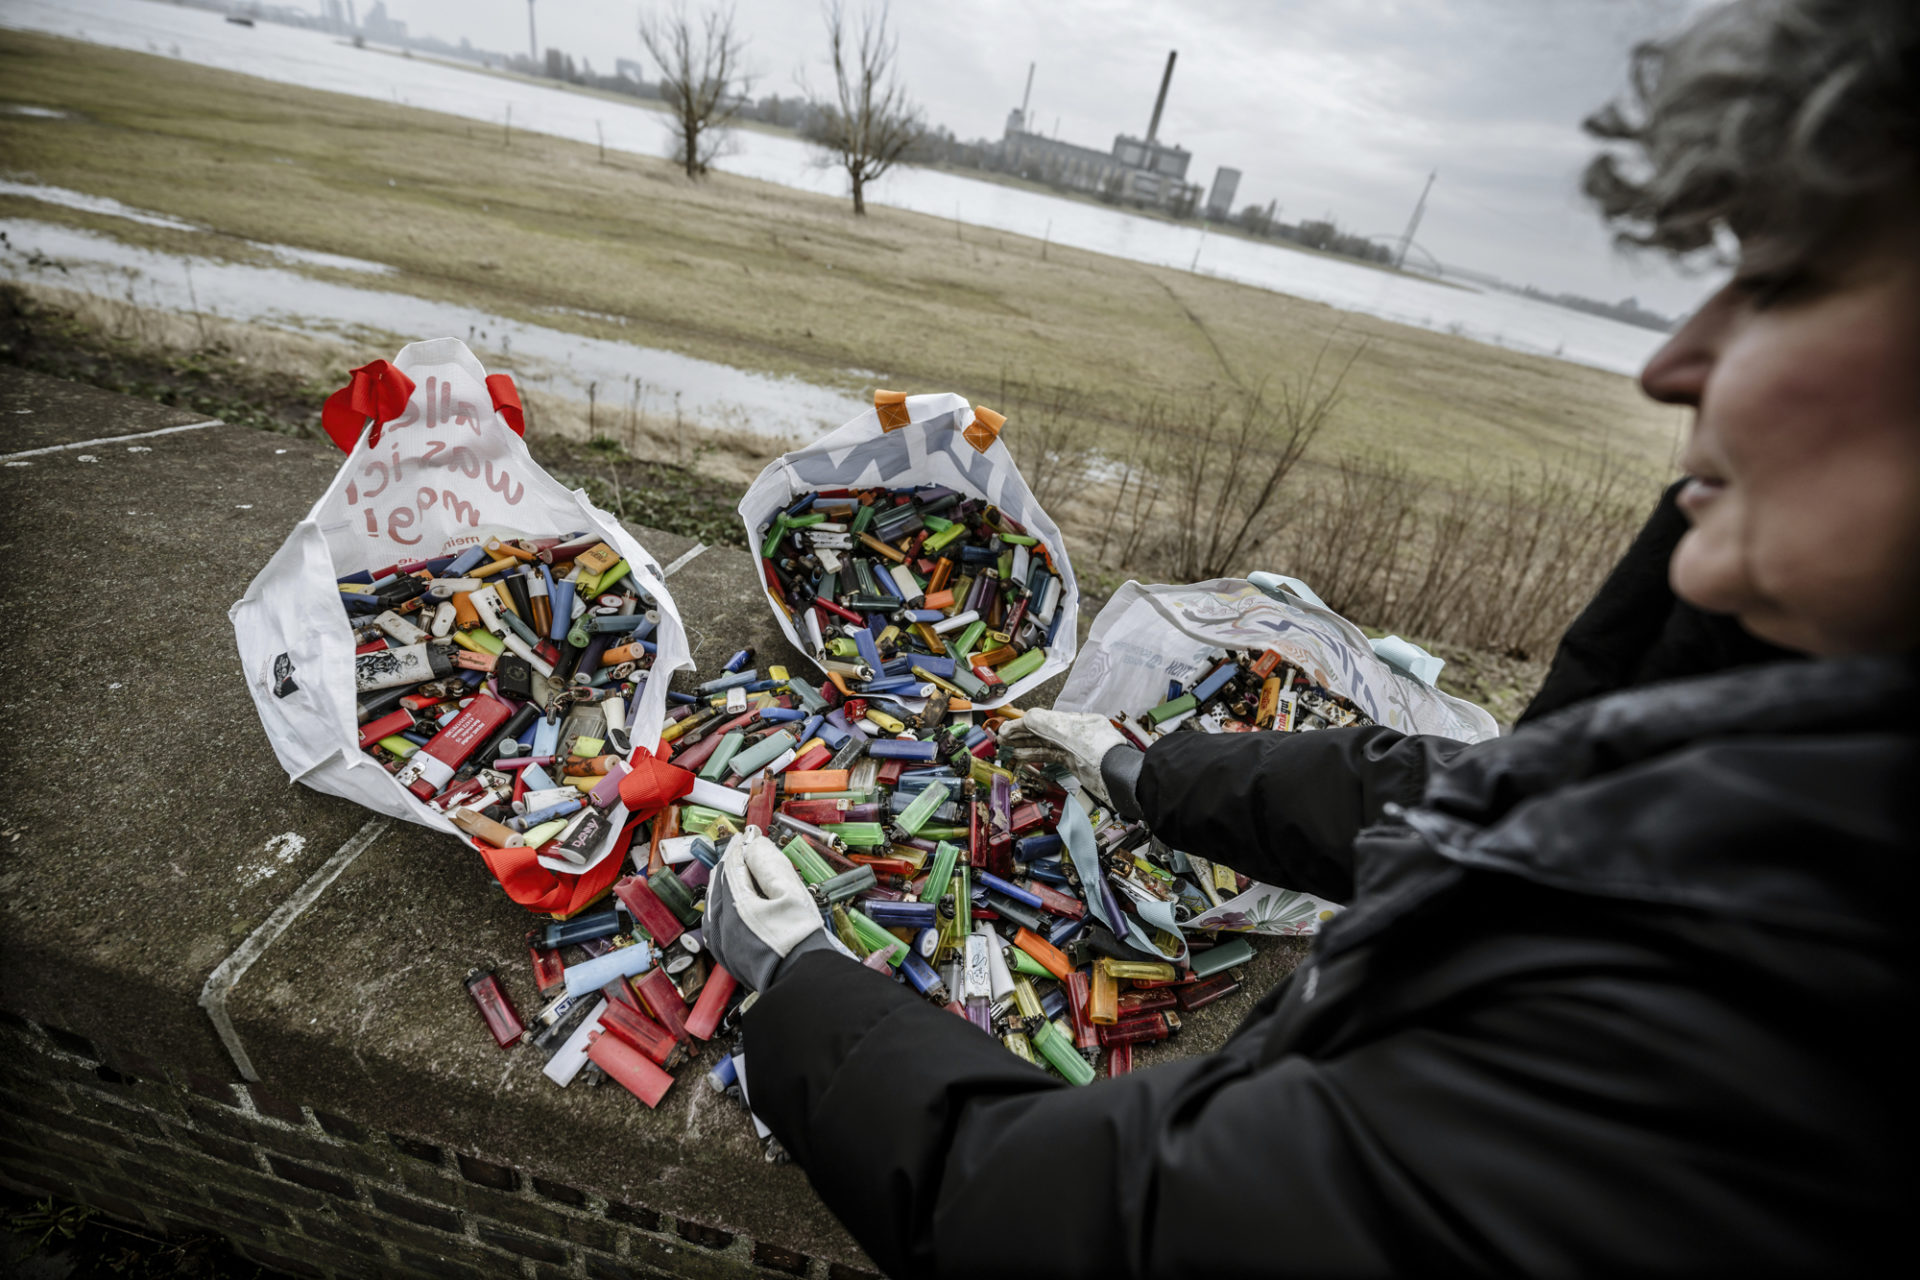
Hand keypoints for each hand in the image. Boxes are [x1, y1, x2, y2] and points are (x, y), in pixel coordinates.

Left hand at [704, 827, 831, 990]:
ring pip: (715, 904)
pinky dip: (724, 906)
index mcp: (735, 906)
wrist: (805, 981)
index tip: (748, 836)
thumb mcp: (791, 892)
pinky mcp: (728, 958)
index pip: (732, 866)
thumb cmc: (801, 938)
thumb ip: (769, 864)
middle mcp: (721, 925)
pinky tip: (734, 905)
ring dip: (726, 885)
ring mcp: (722, 944)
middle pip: (720, 884)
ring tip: (741, 874)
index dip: (740, 848)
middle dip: (732, 865)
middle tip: (746, 852)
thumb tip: (754, 843)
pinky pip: (717, 923)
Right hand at [998, 709, 1133, 798]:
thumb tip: (1025, 718)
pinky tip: (1022, 757)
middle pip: (1043, 731)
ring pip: (1045, 745)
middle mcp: (1077, 733)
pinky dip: (1035, 756)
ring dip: (1025, 746)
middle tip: (1001, 738)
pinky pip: (1051, 756)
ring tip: (1007, 748)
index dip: (1023, 724)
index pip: (1044, 718)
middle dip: (1021, 734)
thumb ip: (1046, 723)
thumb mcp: (1071, 733)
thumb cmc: (1104, 755)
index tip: (1006, 729)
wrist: (1121, 779)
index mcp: (1079, 721)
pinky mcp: (1076, 765)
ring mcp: (1076, 750)